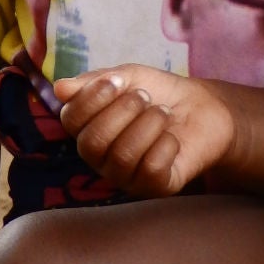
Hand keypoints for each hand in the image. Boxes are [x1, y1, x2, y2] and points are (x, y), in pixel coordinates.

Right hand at [54, 66, 238, 195]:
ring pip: (123, 156)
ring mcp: (126, 176)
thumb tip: (59, 88)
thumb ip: (95, 81)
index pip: (70, 120)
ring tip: (164, 113)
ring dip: (148, 125)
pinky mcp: (154, 187)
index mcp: (89, 128)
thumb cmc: (159, 93)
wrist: (204, 108)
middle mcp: (101, 158)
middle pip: (92, 143)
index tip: (117, 80)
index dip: (91, 98)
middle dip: (122, 112)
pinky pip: (150, 169)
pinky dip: (165, 145)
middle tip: (145, 97)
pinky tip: (172, 138)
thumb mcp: (128, 76)